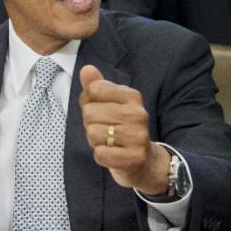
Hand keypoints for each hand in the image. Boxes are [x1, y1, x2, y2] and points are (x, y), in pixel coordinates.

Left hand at [79, 65, 170, 194]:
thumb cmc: (120, 128)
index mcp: (132, 96)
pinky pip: (100, 153)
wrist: (144, 161)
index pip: (94, 90)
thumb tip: (86, 69)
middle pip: (89, 112)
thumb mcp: (109, 104)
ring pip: (93, 133)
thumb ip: (96, 86)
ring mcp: (138, 136)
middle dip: (90, 123)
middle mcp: (138, 114)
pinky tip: (112, 154)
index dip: (89, 102)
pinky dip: (101, 156)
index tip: (101, 111)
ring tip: (109, 142)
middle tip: (105, 130)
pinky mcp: (134, 157)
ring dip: (95, 141)